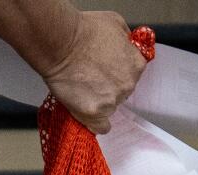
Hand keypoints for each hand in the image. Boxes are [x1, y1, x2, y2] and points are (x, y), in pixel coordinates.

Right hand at [40, 10, 145, 133]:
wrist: (60, 43)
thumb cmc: (84, 31)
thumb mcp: (115, 23)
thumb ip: (126, 41)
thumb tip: (125, 46)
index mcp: (136, 64)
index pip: (133, 73)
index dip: (118, 70)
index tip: (107, 69)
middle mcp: (128, 85)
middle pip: (122, 92)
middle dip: (109, 85)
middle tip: (91, 76)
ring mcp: (111, 101)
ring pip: (110, 107)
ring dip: (99, 101)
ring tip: (82, 89)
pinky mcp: (94, 114)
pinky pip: (100, 127)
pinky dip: (95, 123)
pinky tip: (88, 114)